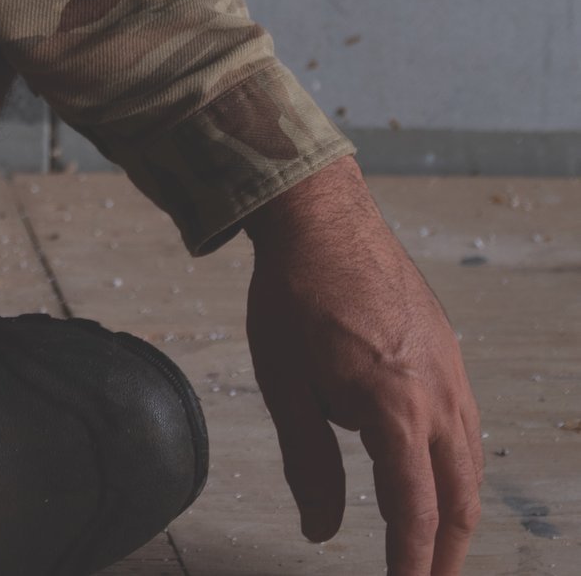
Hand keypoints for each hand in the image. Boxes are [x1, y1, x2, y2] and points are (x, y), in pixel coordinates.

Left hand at [247, 160, 483, 575]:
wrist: (320, 214)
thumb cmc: (294, 292)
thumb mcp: (284, 382)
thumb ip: (308, 463)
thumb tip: (322, 530)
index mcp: (396, 408)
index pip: (415, 513)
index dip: (411, 564)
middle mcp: (437, 395)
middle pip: (460, 500)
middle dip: (447, 553)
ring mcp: (451, 372)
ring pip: (470, 466)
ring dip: (457, 513)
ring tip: (434, 547)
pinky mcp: (449, 353)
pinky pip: (466, 427)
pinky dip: (458, 468)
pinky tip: (436, 477)